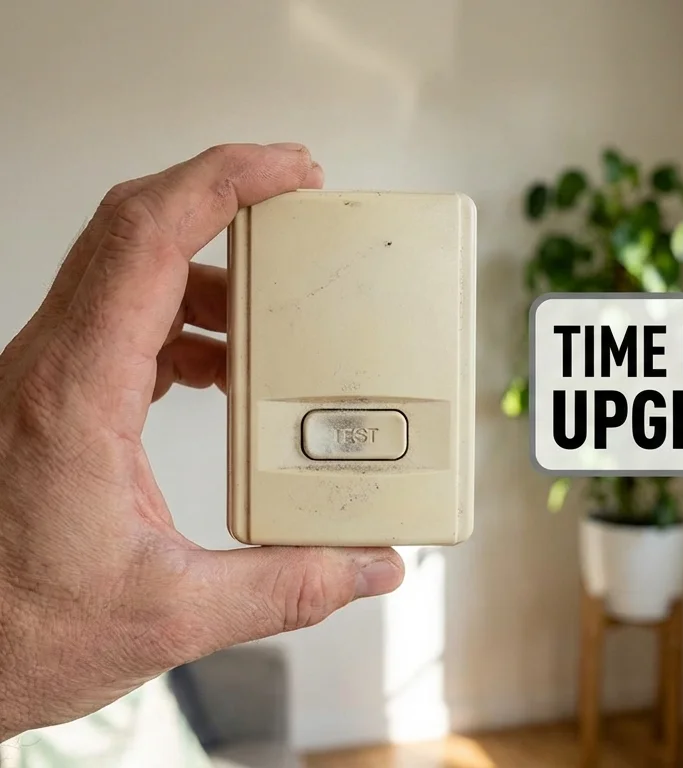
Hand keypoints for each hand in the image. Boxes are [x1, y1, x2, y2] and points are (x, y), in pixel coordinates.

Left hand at [0, 144, 404, 738]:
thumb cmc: (10, 632)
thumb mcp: (168, 615)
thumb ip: (286, 586)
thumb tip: (370, 567)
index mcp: (75, 394)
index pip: (146, 239)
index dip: (223, 182)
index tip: (291, 171)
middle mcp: (49, 367)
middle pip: (133, 229)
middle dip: (223, 198)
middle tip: (299, 203)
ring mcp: (40, 378)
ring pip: (123, 271)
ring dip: (207, 269)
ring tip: (276, 304)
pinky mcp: (44, 400)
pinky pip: (118, 322)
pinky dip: (181, 321)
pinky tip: (223, 371)